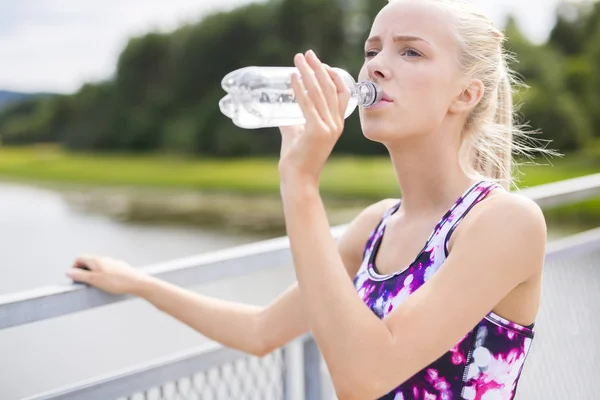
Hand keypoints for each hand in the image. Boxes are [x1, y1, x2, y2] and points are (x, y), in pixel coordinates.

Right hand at [66, 255, 145, 294]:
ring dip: (93, 274)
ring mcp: (112, 262)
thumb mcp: (94, 280)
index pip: (79, 258)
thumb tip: (68, 272)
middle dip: (83, 271)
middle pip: (88, 262)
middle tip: (84, 283)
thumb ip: (80, 276)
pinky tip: (107, 285)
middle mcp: (104, 259)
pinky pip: (107, 270)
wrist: (136, 282)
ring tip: (95, 285)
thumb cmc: (115, 281)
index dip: (74, 267)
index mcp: (96, 260)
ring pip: (98, 266)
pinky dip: (102, 276)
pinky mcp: (119, 268)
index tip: (75, 278)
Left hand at [278, 50, 350, 185]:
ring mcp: (328, 127)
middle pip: (331, 88)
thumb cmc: (297, 159)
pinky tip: (293, 77)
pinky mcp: (316, 131)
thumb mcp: (297, 134)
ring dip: (308, 72)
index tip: (318, 63)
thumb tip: (281, 110)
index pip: (341, 93)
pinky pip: (307, 104)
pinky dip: (300, 88)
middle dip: (318, 67)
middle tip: (306, 54)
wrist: (299, 179)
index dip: (332, 75)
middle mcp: (336, 124)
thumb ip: (293, 122)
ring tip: (298, 59)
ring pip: (319, 93)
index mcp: (336, 124)